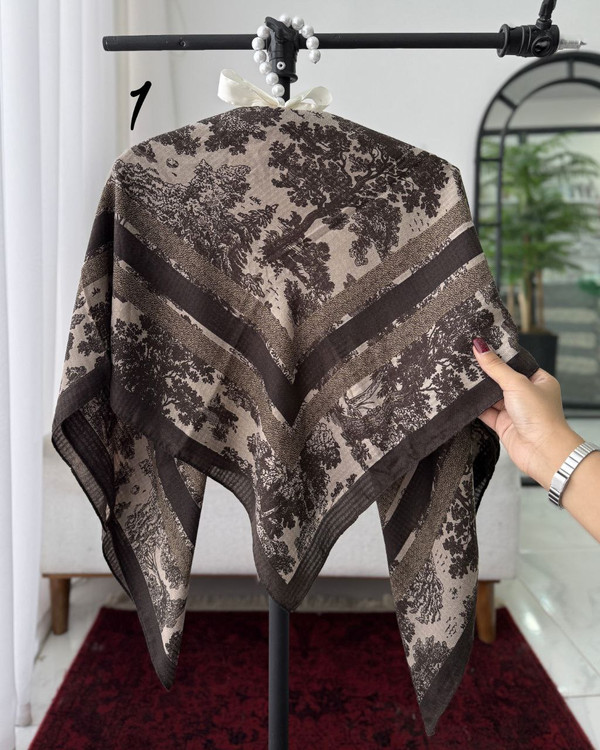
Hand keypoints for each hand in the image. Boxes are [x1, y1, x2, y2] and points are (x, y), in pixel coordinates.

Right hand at [471, 337, 582, 490]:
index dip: (500, 356)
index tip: (481, 346)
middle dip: (486, 373)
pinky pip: (486, 412)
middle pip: (502, 379)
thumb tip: (480, 347)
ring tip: (460, 376)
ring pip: (492, 396)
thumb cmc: (540, 417)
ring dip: (479, 390)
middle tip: (466, 360)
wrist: (542, 451)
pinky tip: (463, 398)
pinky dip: (475, 407)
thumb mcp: (517, 384)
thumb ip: (496, 367)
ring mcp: (515, 411)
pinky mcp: (504, 425)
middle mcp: (528, 395)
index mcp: (539, 381)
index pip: (516, 364)